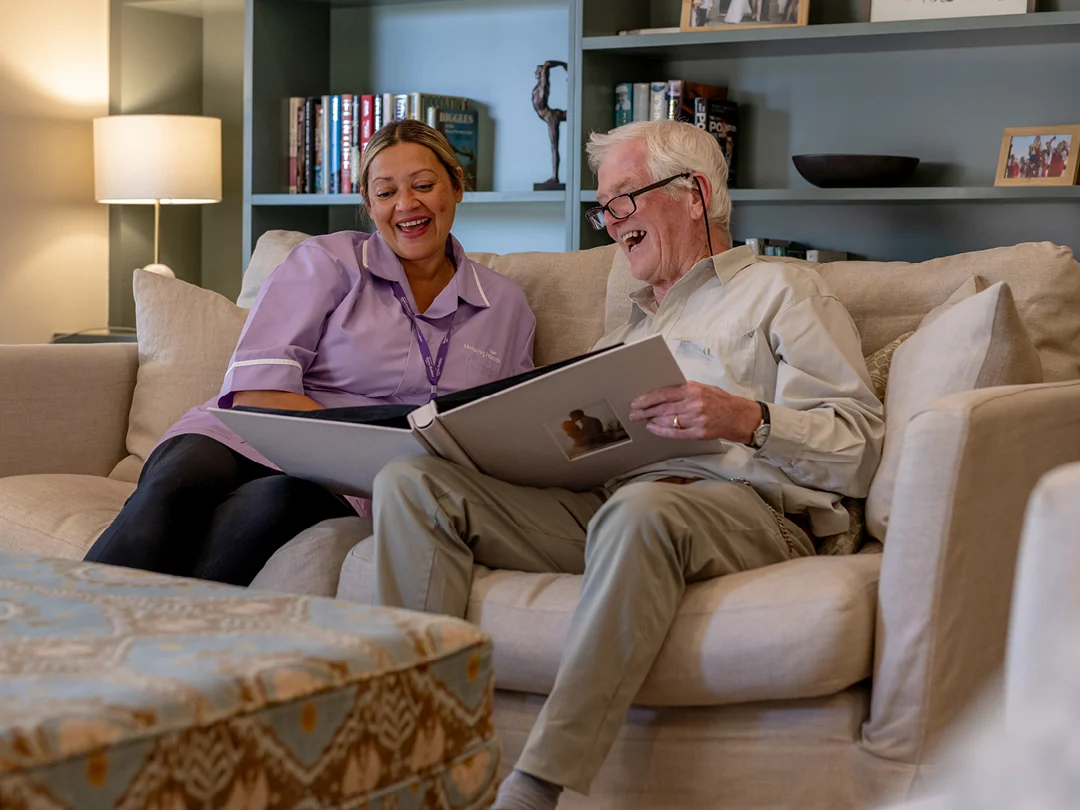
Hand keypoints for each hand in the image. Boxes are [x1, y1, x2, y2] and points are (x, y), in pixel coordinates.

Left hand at [629, 382, 761, 442]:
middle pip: (662, 408)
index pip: (664, 393)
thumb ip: (684, 390)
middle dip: (644, 411)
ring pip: (666, 420)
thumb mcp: (703, 388)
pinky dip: (661, 431)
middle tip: (634, 413)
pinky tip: (653, 428)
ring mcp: (696, 419)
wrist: (739, 417)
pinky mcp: (698, 432)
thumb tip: (662, 393)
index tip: (637, 401)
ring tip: (643, 420)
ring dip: (651, 420)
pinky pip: (675, 433)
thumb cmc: (720, 401)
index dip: (647, 398)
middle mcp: (694, 404)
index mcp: (693, 389)